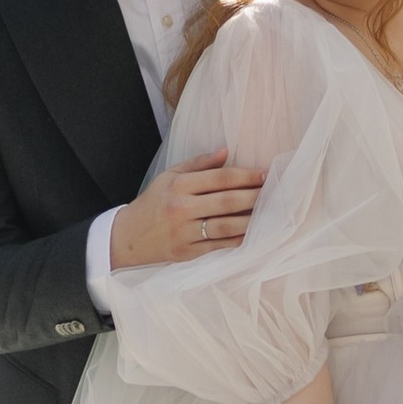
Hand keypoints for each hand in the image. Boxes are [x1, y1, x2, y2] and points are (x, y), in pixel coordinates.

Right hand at [111, 149, 264, 268]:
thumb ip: (198, 164)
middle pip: (226, 201)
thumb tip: (225, 151)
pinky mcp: (187, 252)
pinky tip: (253, 232)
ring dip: (251, 219)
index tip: (265, 174)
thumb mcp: (169, 176)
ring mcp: (184, 232)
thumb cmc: (153, 203)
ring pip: (226, 225)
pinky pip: (219, 246)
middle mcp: (181, 208)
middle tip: (275, 191)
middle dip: (254, 196)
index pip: (219, 178)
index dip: (245, 176)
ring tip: (270, 212)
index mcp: (178, 185)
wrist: (127, 237)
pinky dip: (238, 239)